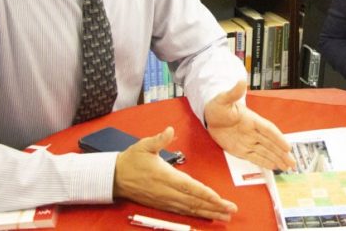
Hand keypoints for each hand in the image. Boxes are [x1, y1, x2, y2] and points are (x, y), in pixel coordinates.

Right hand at [113, 127, 236, 220]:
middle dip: (214, 207)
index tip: (219, 199)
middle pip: (194, 201)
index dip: (205, 194)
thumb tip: (170, 130)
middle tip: (231, 211)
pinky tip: (206, 215)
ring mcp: (164, 200)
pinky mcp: (162, 204)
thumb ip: (159, 139)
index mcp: (165, 176)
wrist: (114, 177)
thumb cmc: (131, 160)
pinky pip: (182, 211)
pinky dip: (196, 214)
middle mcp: (166, 191)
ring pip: (190, 208)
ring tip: (224, 216)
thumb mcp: (143, 145)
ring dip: (208, 213)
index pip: (189, 187)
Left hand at [205, 81, 295, 170]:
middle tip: (293, 162)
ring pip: (265, 152)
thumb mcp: (224, 99)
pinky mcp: (240, 150)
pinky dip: (264, 162)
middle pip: (271, 144)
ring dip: (276, 159)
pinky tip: (273, 167)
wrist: (210, 115)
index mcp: (252, 119)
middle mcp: (253, 132)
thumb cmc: (218, 105)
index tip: (287, 146)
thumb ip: (234, 92)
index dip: (278, 138)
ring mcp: (248, 141)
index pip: (268, 130)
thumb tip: (241, 81)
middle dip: (282, 153)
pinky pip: (255, 157)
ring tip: (288, 167)